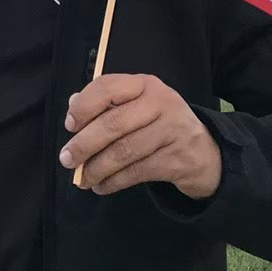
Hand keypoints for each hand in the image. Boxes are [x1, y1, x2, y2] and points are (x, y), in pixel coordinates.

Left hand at [59, 73, 221, 199]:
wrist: (205, 152)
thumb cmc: (160, 124)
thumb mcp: (138, 106)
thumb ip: (106, 104)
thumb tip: (72, 105)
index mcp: (145, 84)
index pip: (107, 87)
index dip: (84, 107)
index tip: (69, 126)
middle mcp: (160, 103)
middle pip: (113, 124)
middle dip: (84, 144)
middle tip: (67, 159)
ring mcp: (171, 131)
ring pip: (123, 151)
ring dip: (97, 168)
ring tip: (83, 178)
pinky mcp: (176, 159)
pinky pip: (136, 172)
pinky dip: (114, 181)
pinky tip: (102, 186)